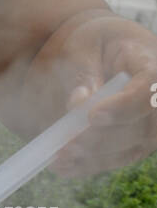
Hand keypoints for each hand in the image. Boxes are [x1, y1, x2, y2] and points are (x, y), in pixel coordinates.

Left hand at [42, 13, 156, 175]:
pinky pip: (118, 157)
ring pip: (131, 148)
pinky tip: (64, 166)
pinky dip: (91, 164)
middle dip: (102, 139)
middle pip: (141, 127)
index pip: (148, 90)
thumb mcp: (84, 46)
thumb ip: (83, 73)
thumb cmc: (96, 41)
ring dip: (94, 156)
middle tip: (67, 145)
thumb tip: (78, 104)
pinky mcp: (138, 141)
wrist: (105, 49)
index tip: (92, 116)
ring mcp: (152, 124)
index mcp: (151, 63)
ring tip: (60, 157)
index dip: (124, 107)